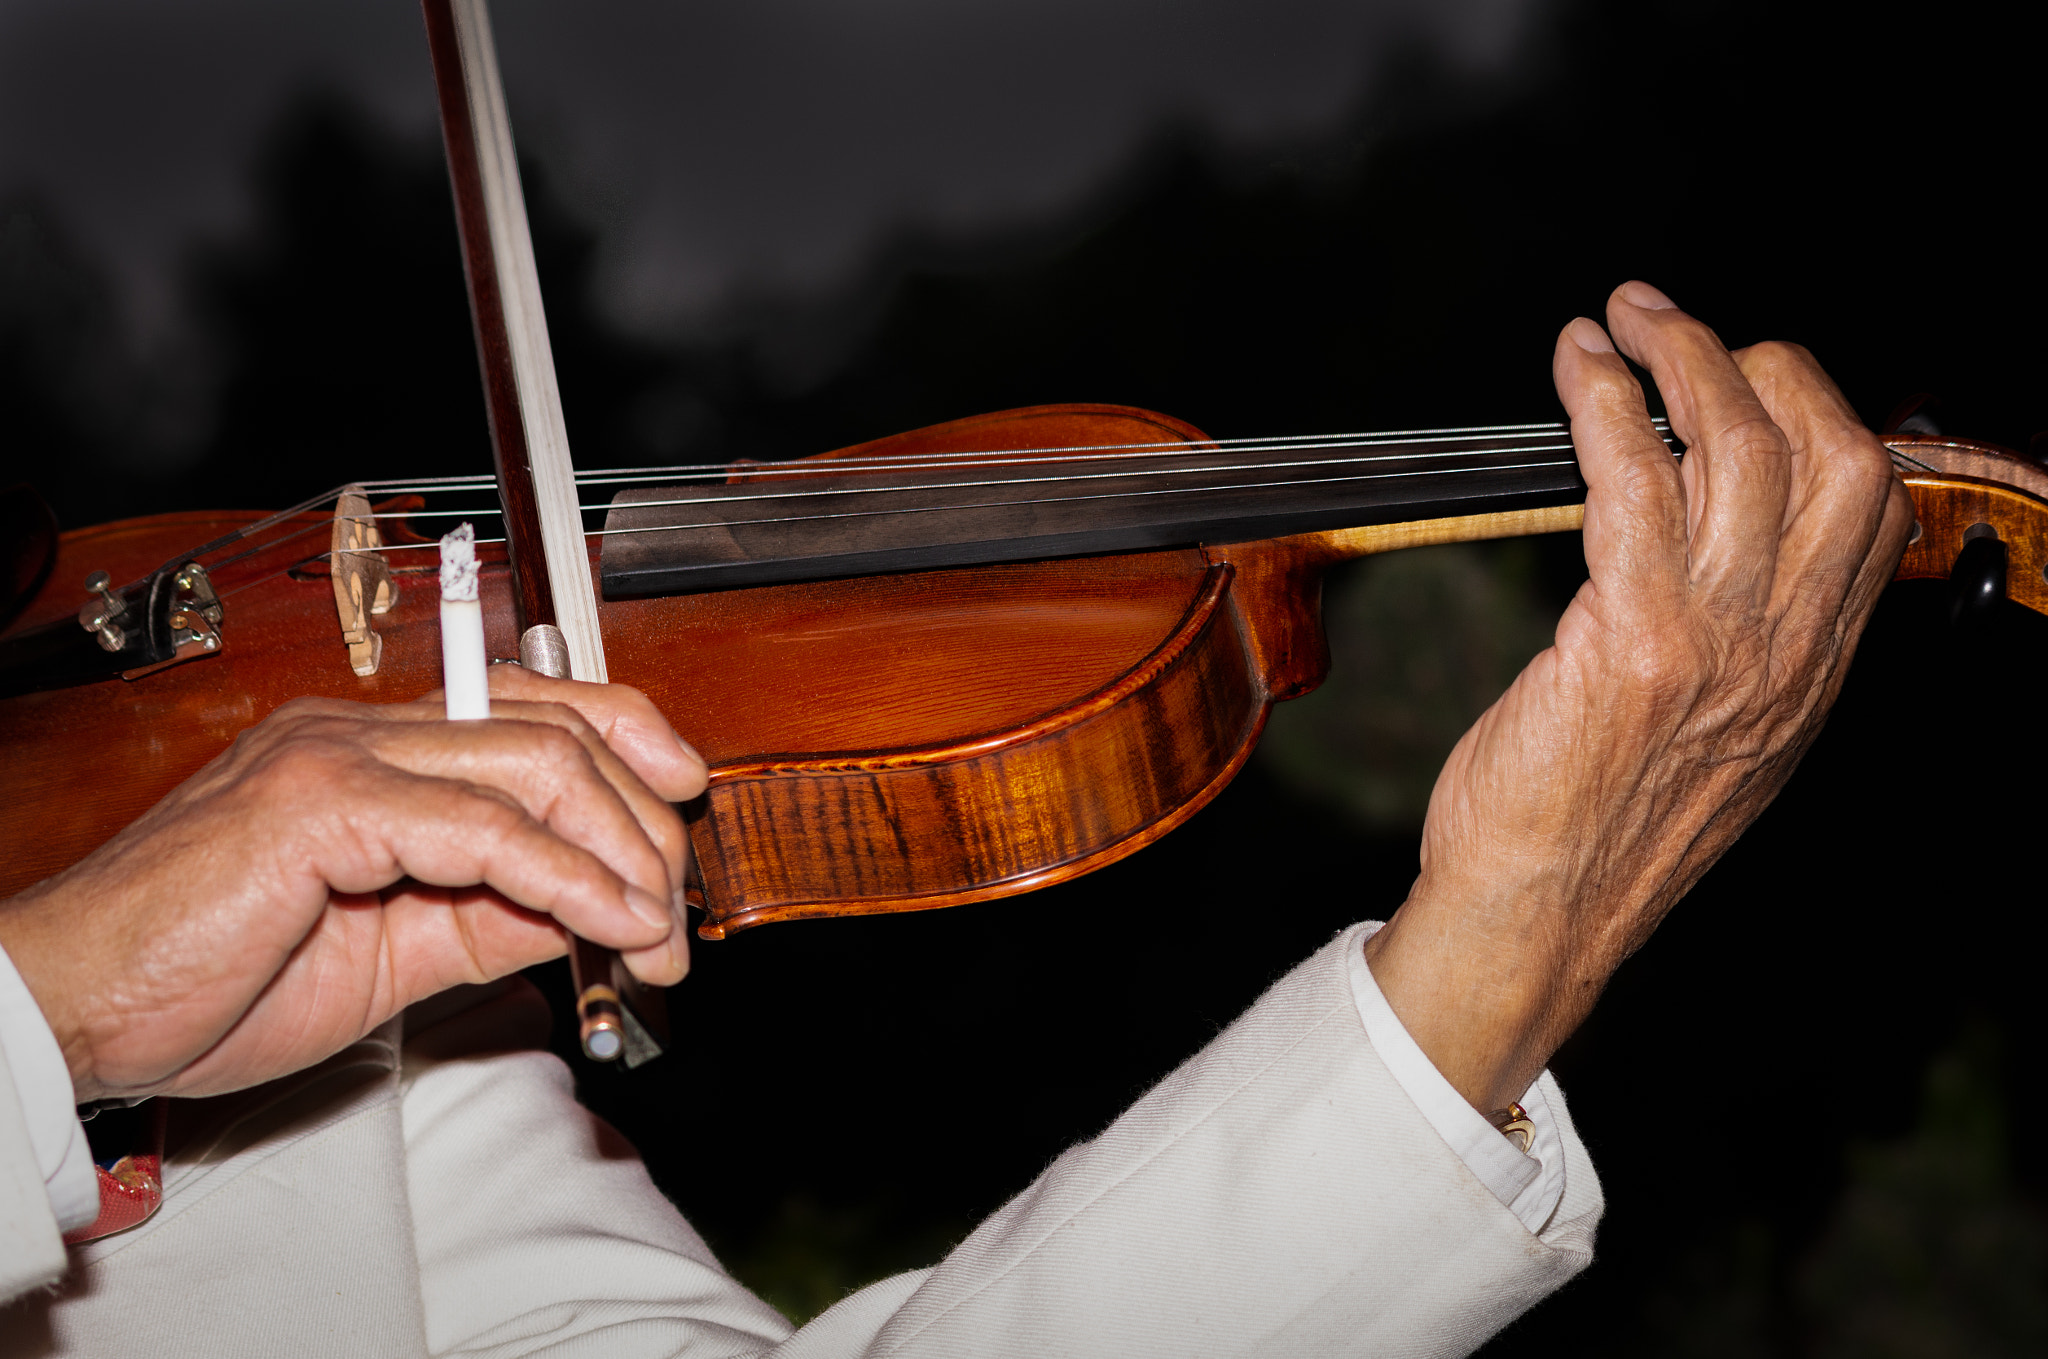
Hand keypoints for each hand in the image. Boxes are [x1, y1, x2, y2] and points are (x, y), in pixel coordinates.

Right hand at [0, 665, 706, 1102]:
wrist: (75, 1010)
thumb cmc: (207, 980)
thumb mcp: (391, 953)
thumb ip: (489, 917)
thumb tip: (593, 912)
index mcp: (376, 752)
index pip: (538, 707)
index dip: (632, 744)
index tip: (684, 814)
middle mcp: (363, 730)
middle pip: (561, 727)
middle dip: (645, 822)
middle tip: (674, 919)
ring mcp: (341, 753)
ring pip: (538, 760)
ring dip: (622, 853)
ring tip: (653, 934)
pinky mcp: (321, 801)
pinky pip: (484, 827)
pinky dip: (567, 877)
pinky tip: (607, 923)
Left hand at [1363, 282, 1914, 1110]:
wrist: (1537, 919)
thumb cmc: (1591, 832)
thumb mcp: (1716, 746)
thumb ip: (1744, 651)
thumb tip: (1722, 557)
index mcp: (1809, 671)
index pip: (1871, 508)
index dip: (1822, 414)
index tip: (1752, 378)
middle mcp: (1784, 650)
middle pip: (1827, 453)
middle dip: (1758, 362)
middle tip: (1674, 326)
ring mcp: (1717, 641)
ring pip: (1736, 446)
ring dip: (1677, 354)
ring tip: (1622, 318)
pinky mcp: (1632, 636)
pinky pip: (1634, 477)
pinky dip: (1604, 400)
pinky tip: (1577, 364)